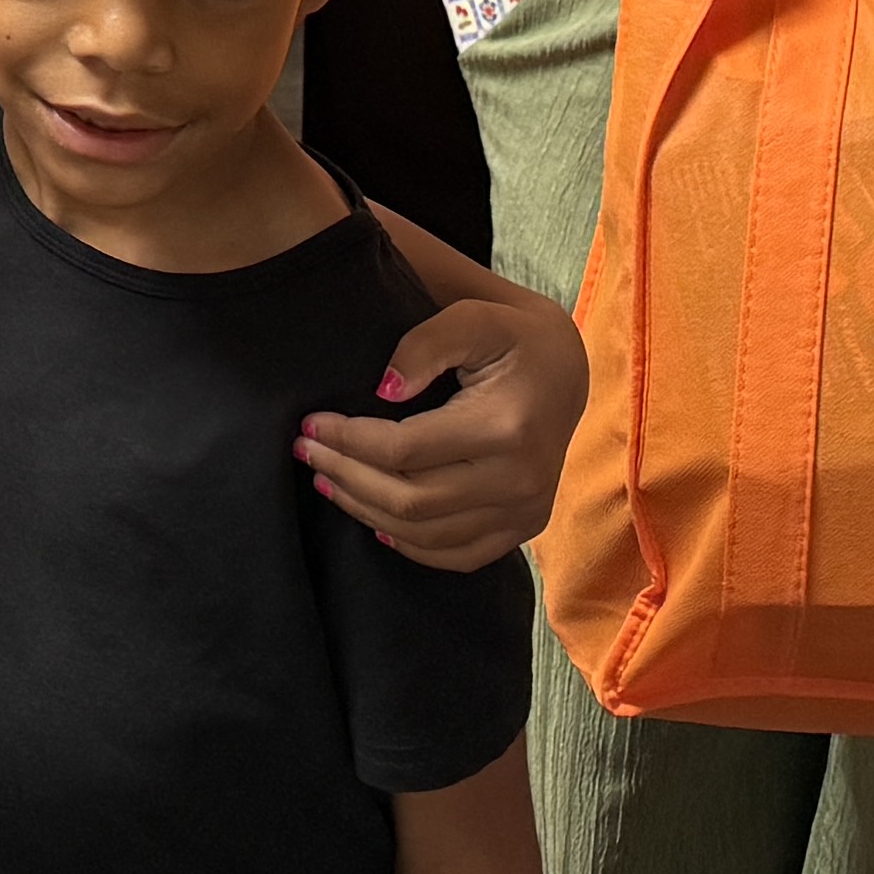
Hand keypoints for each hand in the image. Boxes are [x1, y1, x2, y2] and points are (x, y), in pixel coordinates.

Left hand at [299, 290, 584, 571]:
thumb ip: (426, 344)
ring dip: (366, 511)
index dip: (348, 441)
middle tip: (307, 452)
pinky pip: (459, 555)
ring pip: (426, 534)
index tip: (310, 424)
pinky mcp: (525, 528)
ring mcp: (526, 511)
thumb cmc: (513, 338)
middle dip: (346, 478)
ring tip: (327, 480)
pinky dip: (411, 545)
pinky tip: (376, 522)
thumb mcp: (475, 318)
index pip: (405, 450)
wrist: (567, 372)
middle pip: (410, 500)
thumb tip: (384, 389)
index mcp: (507, 428)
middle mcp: (520, 480)